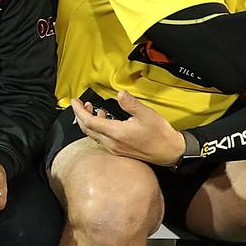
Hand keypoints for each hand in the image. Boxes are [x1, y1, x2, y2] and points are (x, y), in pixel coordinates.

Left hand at [70, 90, 184, 166]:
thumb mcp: (147, 114)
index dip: (79, 111)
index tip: (74, 101)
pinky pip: (102, 139)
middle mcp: (112, 143)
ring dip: (90, 121)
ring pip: (94, 135)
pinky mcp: (120, 150)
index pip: (89, 122)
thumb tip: (119, 94)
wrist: (170, 152)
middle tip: (80, 104)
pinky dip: (98, 128)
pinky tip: (105, 119)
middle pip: (87, 130)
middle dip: (81, 115)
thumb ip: (130, 104)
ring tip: (93, 109)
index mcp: (116, 133)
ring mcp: (115, 148)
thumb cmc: (160, 134)